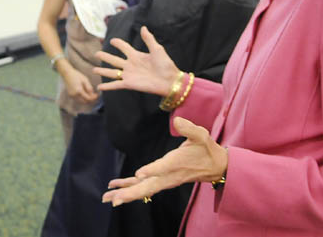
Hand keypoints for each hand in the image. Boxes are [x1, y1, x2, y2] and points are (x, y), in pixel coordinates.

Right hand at [62, 66, 98, 103]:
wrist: (67, 74)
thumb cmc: (76, 75)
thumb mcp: (85, 80)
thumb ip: (89, 88)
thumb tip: (93, 94)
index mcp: (79, 91)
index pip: (88, 98)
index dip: (93, 98)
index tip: (97, 95)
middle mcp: (74, 95)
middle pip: (85, 102)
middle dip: (90, 100)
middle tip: (94, 96)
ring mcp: (71, 95)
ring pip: (81, 102)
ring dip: (86, 100)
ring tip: (90, 95)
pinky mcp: (70, 95)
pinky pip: (77, 100)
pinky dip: (82, 99)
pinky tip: (84, 94)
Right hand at [93, 26, 179, 96]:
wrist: (170, 80)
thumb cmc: (166, 65)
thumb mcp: (157, 49)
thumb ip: (149, 39)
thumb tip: (143, 27)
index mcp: (137, 56)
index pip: (125, 48)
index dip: (118, 43)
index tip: (112, 40)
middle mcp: (131, 65)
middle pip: (114, 59)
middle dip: (105, 56)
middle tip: (96, 53)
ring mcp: (129, 75)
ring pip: (112, 72)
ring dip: (103, 70)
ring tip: (93, 69)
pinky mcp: (129, 84)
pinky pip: (116, 85)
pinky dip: (107, 86)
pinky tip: (99, 87)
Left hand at [102, 117, 227, 205]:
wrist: (215, 167)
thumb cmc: (206, 149)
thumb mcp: (202, 135)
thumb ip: (189, 129)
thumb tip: (178, 121)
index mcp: (177, 163)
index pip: (163, 168)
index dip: (152, 170)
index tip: (139, 174)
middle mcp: (169, 175)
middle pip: (149, 187)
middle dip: (131, 194)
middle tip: (115, 200)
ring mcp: (164, 180)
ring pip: (144, 190)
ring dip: (125, 194)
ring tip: (107, 198)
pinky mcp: (161, 180)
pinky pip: (143, 186)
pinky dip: (128, 187)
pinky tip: (113, 188)